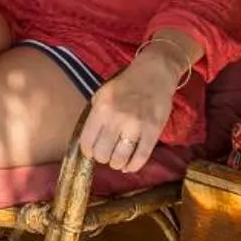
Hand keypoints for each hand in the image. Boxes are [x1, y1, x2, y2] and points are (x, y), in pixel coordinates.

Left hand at [76, 47, 185, 174]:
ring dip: (116, 163)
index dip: (88, 151)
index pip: (87, 141)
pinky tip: (129, 166)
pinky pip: (141, 157)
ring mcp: (136, 126)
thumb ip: (95, 117)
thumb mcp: (102, 95)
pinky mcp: (153, 132)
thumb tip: (89, 142)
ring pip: (120, 158)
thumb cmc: (125, 85)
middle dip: (102, 158)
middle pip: (102, 153)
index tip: (91, 151)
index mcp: (101, 108)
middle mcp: (116, 118)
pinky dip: (133, 166)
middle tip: (106, 154)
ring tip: (117, 160)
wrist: (154, 74)